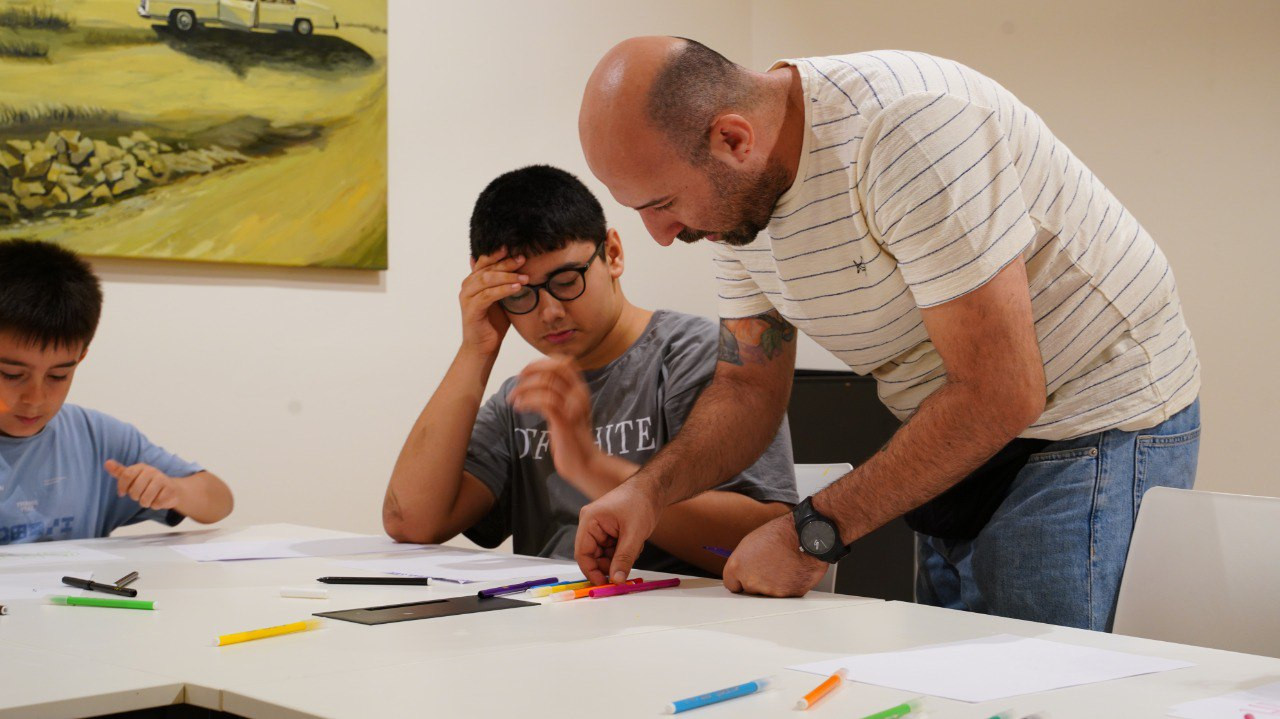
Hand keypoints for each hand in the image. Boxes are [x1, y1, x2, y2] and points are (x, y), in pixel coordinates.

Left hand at [105, 459, 183, 510]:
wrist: (171, 488)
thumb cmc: (147, 483)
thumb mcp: (133, 476)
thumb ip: (119, 471)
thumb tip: (107, 463)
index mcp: (141, 467)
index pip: (126, 475)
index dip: (122, 487)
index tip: (122, 493)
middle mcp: (152, 471)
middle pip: (134, 491)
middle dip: (135, 497)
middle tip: (140, 494)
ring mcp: (163, 480)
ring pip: (145, 499)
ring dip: (145, 502)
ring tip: (149, 498)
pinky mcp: (171, 490)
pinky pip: (156, 503)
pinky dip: (156, 505)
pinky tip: (159, 499)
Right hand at [460, 248, 527, 357]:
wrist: (483, 347)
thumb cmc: (493, 323)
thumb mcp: (502, 298)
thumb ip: (504, 283)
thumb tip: (517, 266)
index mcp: (473, 281)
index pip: (485, 261)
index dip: (498, 253)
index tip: (515, 248)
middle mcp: (467, 287)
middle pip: (487, 268)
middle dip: (506, 263)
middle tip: (523, 259)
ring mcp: (467, 298)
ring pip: (487, 280)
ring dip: (507, 276)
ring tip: (525, 277)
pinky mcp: (471, 310)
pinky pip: (488, 295)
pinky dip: (503, 290)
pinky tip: (517, 288)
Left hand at [508, 355, 598, 483]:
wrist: (582, 462)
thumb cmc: (569, 436)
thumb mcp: (564, 409)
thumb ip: (555, 394)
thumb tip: (531, 380)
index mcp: (579, 389)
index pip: (564, 362)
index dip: (542, 362)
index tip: (525, 373)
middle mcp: (579, 394)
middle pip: (557, 367)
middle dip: (532, 370)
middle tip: (517, 381)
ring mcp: (574, 407)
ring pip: (547, 384)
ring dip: (524, 389)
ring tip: (514, 400)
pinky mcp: (566, 421)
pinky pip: (545, 402)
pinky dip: (528, 401)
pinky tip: (519, 408)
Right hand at [575, 478, 661, 584]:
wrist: (654, 488)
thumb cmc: (641, 502)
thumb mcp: (634, 534)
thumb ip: (624, 559)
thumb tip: (616, 580)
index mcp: (590, 520)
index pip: (582, 553)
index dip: (591, 571)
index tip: (604, 584)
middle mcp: (591, 524)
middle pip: (593, 556)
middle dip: (609, 565)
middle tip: (623, 573)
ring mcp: (601, 527)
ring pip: (604, 554)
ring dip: (618, 558)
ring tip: (634, 549)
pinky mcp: (610, 530)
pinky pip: (612, 549)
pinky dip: (623, 552)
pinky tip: (635, 544)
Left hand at [722, 514, 827, 596]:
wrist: (805, 538)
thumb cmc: (780, 535)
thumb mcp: (751, 542)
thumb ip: (744, 562)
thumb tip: (743, 570)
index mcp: (737, 567)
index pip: (732, 584)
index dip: (740, 579)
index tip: (746, 575)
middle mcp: (750, 581)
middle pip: (750, 589)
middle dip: (757, 581)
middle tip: (768, 566)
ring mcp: (768, 591)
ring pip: (767, 593)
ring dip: (772, 584)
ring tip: (782, 566)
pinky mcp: (785, 596)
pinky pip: (783, 594)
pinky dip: (786, 586)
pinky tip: (791, 571)